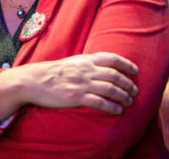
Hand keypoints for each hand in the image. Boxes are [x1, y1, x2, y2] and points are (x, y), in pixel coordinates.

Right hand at [0, 52, 137, 120]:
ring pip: (111, 89)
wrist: (33, 80)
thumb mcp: (70, 62)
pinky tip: (117, 110)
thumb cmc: (51, 72)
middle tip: (134, 91)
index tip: (135, 70)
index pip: (111, 58)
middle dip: (129, 84)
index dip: (126, 64)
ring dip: (124, 96)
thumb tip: (100, 67)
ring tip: (129, 102)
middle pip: (115, 75)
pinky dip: (112, 106)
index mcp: (84, 60)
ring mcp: (81, 84)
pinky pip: (100, 102)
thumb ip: (85, 64)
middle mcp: (85, 70)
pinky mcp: (76, 97)